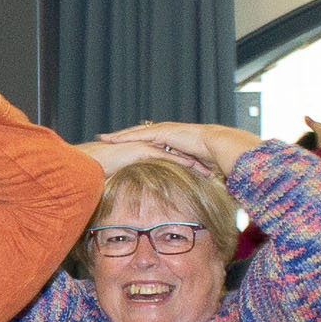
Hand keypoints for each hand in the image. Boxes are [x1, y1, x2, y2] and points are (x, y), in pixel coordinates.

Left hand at [97, 120, 259, 177]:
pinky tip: (117, 139)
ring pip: (137, 133)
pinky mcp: (165, 133)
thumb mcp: (191, 167)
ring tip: (105, 138)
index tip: (118, 147)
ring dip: (120, 136)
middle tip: (103, 139)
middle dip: (121, 137)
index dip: (132, 143)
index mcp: (168, 140)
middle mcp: (164, 133)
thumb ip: (186, 173)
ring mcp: (164, 131)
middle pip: (137, 135)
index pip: (146, 141)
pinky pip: (143, 135)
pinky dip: (129, 137)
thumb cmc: (209, 158)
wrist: (217, 146)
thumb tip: (188, 190)